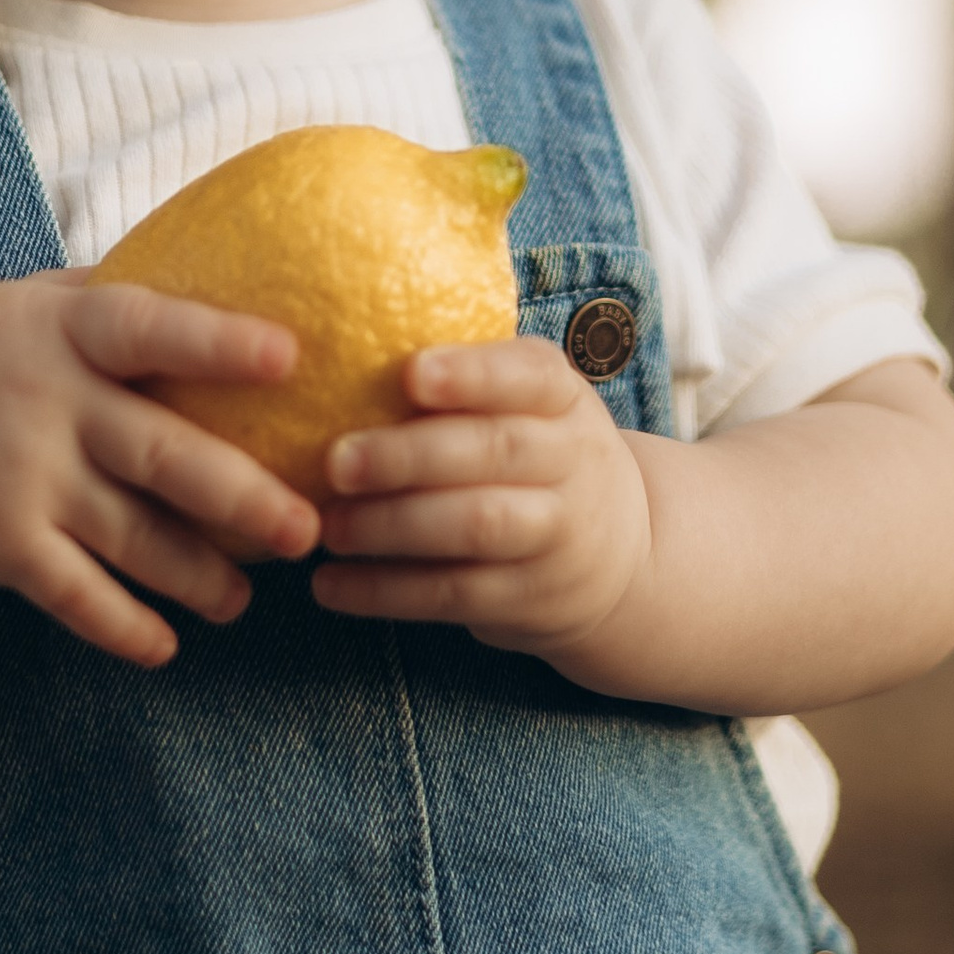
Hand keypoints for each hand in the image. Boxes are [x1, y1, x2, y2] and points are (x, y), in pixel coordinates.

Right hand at [0, 273, 320, 669]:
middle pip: (162, 454)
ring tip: (242, 600)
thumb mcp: (27, 304)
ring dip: (199, 578)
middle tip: (308, 531)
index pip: (148, 327)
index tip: (288, 356)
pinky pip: (74, 594)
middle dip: (243, 499)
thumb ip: (111, 299)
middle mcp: (46, 399)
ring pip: (132, 537)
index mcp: (63, 328)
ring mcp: (19, 475)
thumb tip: (230, 272)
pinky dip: (123, 626)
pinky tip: (165, 646)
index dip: (218, 341)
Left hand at [310, 337, 653, 662]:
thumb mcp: (532, 409)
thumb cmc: (539, 457)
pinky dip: (385, 592)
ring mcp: (556, 534)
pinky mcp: (529, 598)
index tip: (411, 372)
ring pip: (477, 525)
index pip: (529, 375)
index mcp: (563, 400)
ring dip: (393, 526)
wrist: (624, 556)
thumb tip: (343, 356)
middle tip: (336, 461)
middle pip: (495, 451)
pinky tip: (330, 585)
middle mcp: (572, 462)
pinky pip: (454, 595)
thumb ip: (466, 383)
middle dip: (410, 455)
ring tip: (329, 527)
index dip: (473, 374)